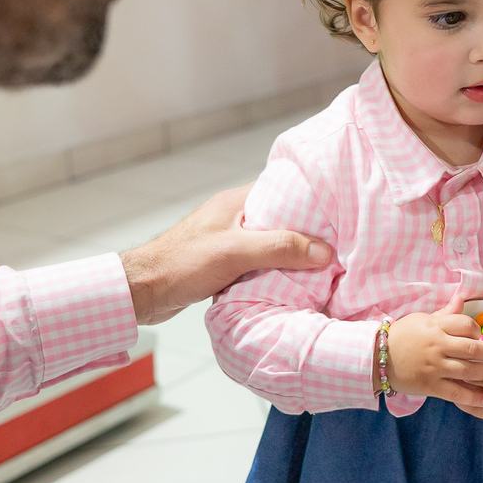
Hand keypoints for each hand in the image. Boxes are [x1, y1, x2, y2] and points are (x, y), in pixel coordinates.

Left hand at [119, 183, 331, 325]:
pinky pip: (259, 262)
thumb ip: (280, 248)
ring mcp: (229, 240)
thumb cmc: (182, 264)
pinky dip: (274, 270)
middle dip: (306, 232)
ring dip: (290, 254)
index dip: (311, 200)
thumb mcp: (236, 252)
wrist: (144, 292)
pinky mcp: (224, 262)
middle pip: (282, 219)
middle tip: (338, 244)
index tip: (339, 213)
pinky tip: (292, 282)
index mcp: (237, 201)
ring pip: (271, 243)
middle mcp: (235, 216)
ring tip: (322, 264)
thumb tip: (325, 251)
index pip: (284, 190)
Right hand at [381, 295, 482, 407]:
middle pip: (474, 349)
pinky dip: (473, 397)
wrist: (377, 357)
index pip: (466, 325)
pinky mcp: (430, 385)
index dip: (480, 331)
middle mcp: (438, 346)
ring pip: (469, 371)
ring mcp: (434, 367)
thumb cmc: (402, 336)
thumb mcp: (422, 320)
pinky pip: (456, 392)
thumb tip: (461, 298)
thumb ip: (445, 313)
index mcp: (436, 327)